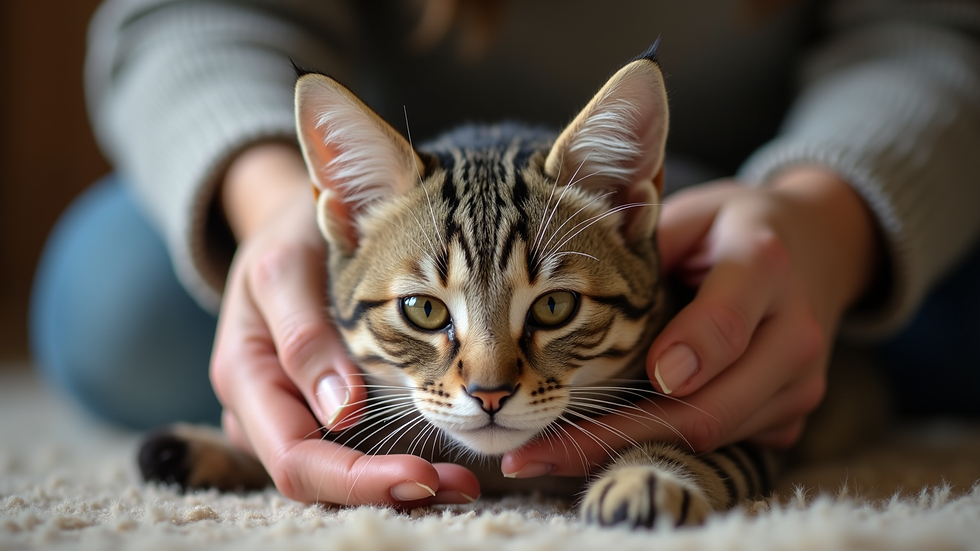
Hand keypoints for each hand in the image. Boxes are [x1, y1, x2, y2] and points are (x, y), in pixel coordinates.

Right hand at [209, 143, 479, 504]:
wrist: (296, 223)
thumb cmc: (292, 237)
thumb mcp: (288, 267)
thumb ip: (305, 334)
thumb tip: (339, 411)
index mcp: (244, 377)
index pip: (296, 457)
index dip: (356, 479)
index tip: (422, 473)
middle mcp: (260, 410)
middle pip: (320, 480)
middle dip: (388, 488)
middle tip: (462, 484)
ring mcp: (289, 414)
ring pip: (339, 473)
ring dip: (400, 482)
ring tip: (463, 479)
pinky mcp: (318, 410)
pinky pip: (353, 452)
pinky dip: (396, 459)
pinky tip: (443, 458)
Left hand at [501, 166, 878, 477]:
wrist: (818, 249)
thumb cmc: (729, 228)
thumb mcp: (692, 212)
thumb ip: (645, 245)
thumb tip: (574, 286)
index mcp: (764, 264)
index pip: (727, 321)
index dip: (690, 351)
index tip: (648, 375)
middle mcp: (793, 334)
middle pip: (711, 407)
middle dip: (616, 436)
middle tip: (536, 452)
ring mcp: (799, 384)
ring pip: (710, 437)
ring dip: (621, 453)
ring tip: (542, 455)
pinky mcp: (790, 416)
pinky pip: (722, 446)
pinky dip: (654, 450)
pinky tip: (591, 449)